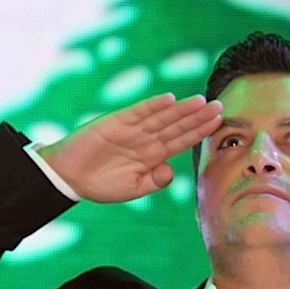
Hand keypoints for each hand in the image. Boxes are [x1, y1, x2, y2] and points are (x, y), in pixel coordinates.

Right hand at [39, 93, 222, 202]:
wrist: (70, 178)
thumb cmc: (102, 184)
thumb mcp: (134, 188)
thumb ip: (154, 181)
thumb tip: (171, 172)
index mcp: (154, 154)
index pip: (182, 140)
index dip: (200, 131)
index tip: (219, 123)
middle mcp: (147, 138)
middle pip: (177, 125)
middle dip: (198, 116)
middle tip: (219, 105)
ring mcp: (132, 129)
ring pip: (162, 116)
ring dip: (181, 108)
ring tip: (201, 100)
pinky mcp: (115, 122)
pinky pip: (138, 113)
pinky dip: (152, 106)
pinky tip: (169, 100)